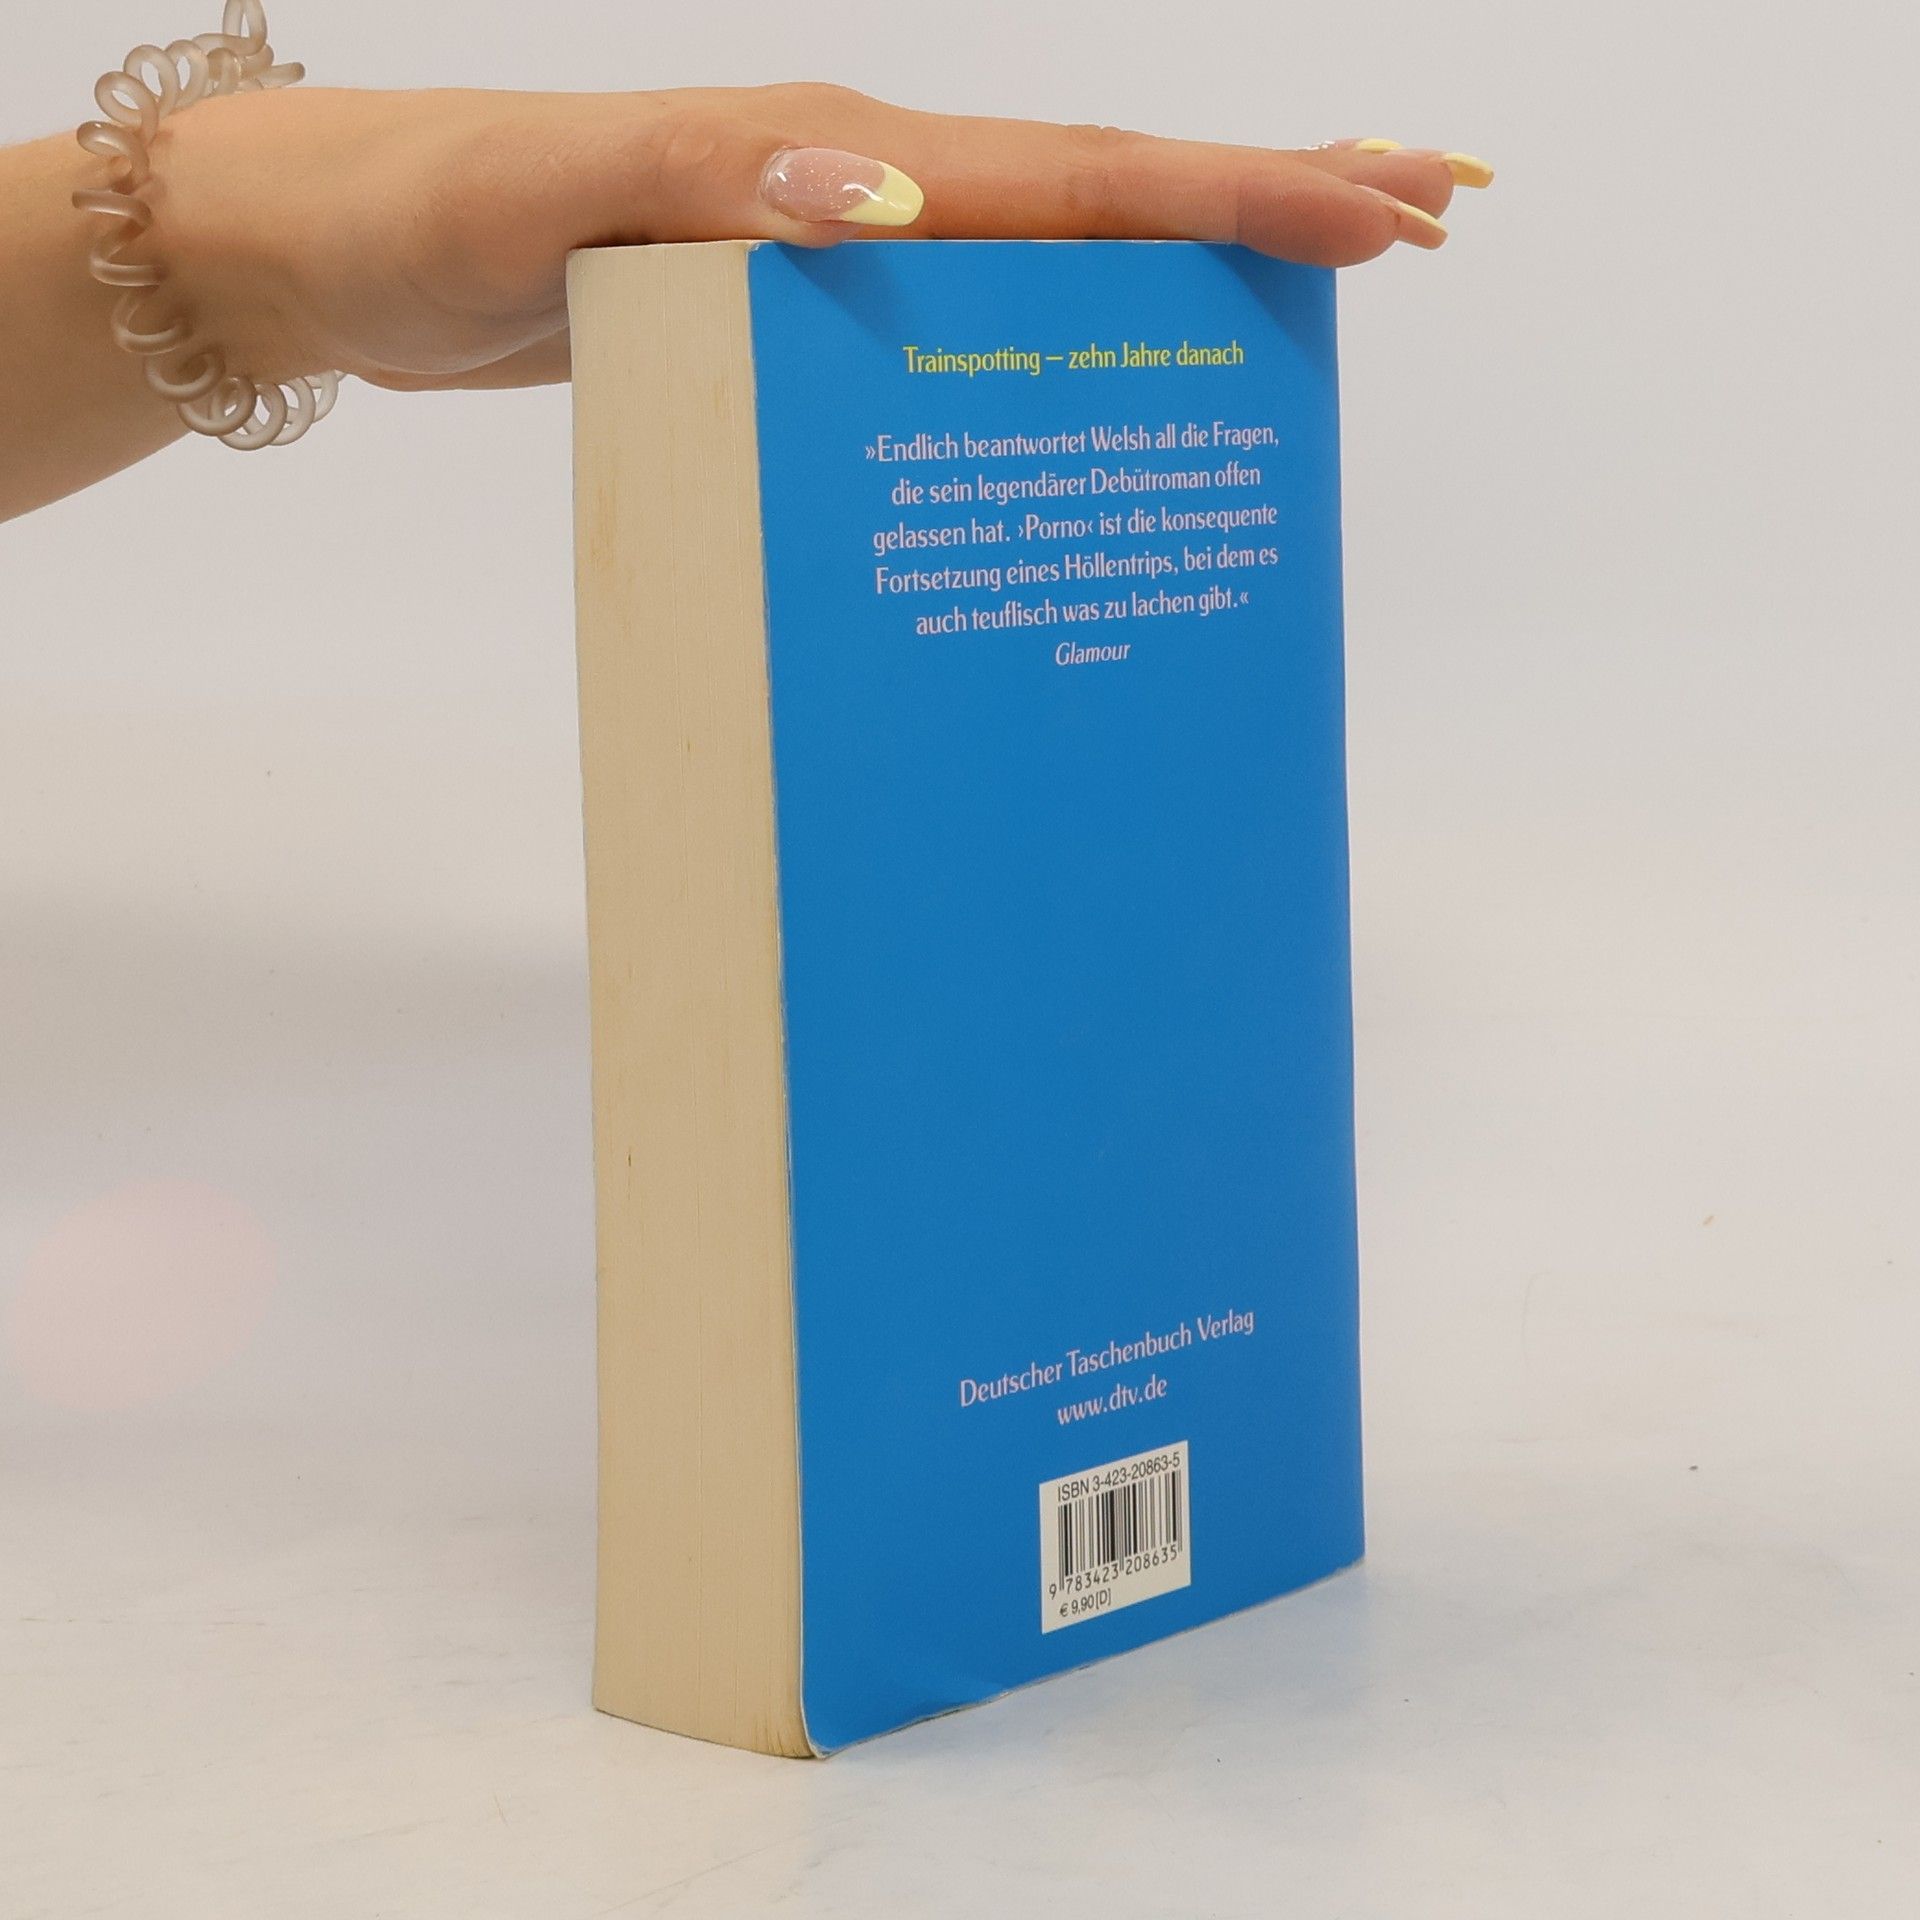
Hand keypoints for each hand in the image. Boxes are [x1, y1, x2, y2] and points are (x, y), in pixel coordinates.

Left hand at [151, 84, 1490, 393]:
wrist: (353, 252)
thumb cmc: (440, 220)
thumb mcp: (556, 201)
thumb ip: (705, 185)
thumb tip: (882, 193)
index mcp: (839, 150)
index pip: (1075, 171)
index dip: (1232, 190)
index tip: (1379, 206)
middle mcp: (868, 185)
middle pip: (1105, 188)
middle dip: (1271, 197)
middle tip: (1430, 209)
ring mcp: (846, 246)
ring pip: (1053, 252)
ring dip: (1188, 260)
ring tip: (1316, 292)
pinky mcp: (808, 308)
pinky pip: (971, 324)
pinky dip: (1066, 335)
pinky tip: (1101, 385)